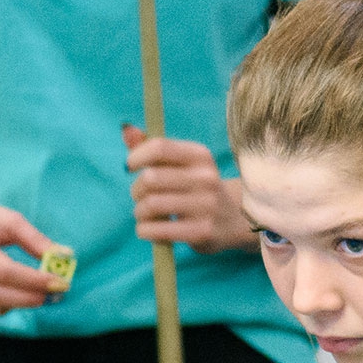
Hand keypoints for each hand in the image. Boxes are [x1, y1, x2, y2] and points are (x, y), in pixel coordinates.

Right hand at [0, 190, 66, 314]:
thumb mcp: (8, 218)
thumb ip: (35, 239)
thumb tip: (63, 257)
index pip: (3, 270)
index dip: (33, 280)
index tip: (59, 282)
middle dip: (29, 298)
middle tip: (55, 295)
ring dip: (20, 303)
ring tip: (41, 294)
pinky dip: (5, 306)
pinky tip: (18, 294)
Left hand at [122, 127, 249, 253]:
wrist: (234, 220)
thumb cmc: (197, 188)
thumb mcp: (183, 165)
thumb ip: (154, 149)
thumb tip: (127, 131)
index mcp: (200, 155)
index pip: (159, 147)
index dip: (136, 156)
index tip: (130, 167)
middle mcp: (206, 177)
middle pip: (150, 178)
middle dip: (136, 190)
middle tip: (140, 197)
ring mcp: (206, 205)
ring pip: (151, 205)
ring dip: (139, 212)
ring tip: (145, 215)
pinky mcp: (202, 231)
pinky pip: (158, 230)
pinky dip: (145, 231)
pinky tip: (149, 230)